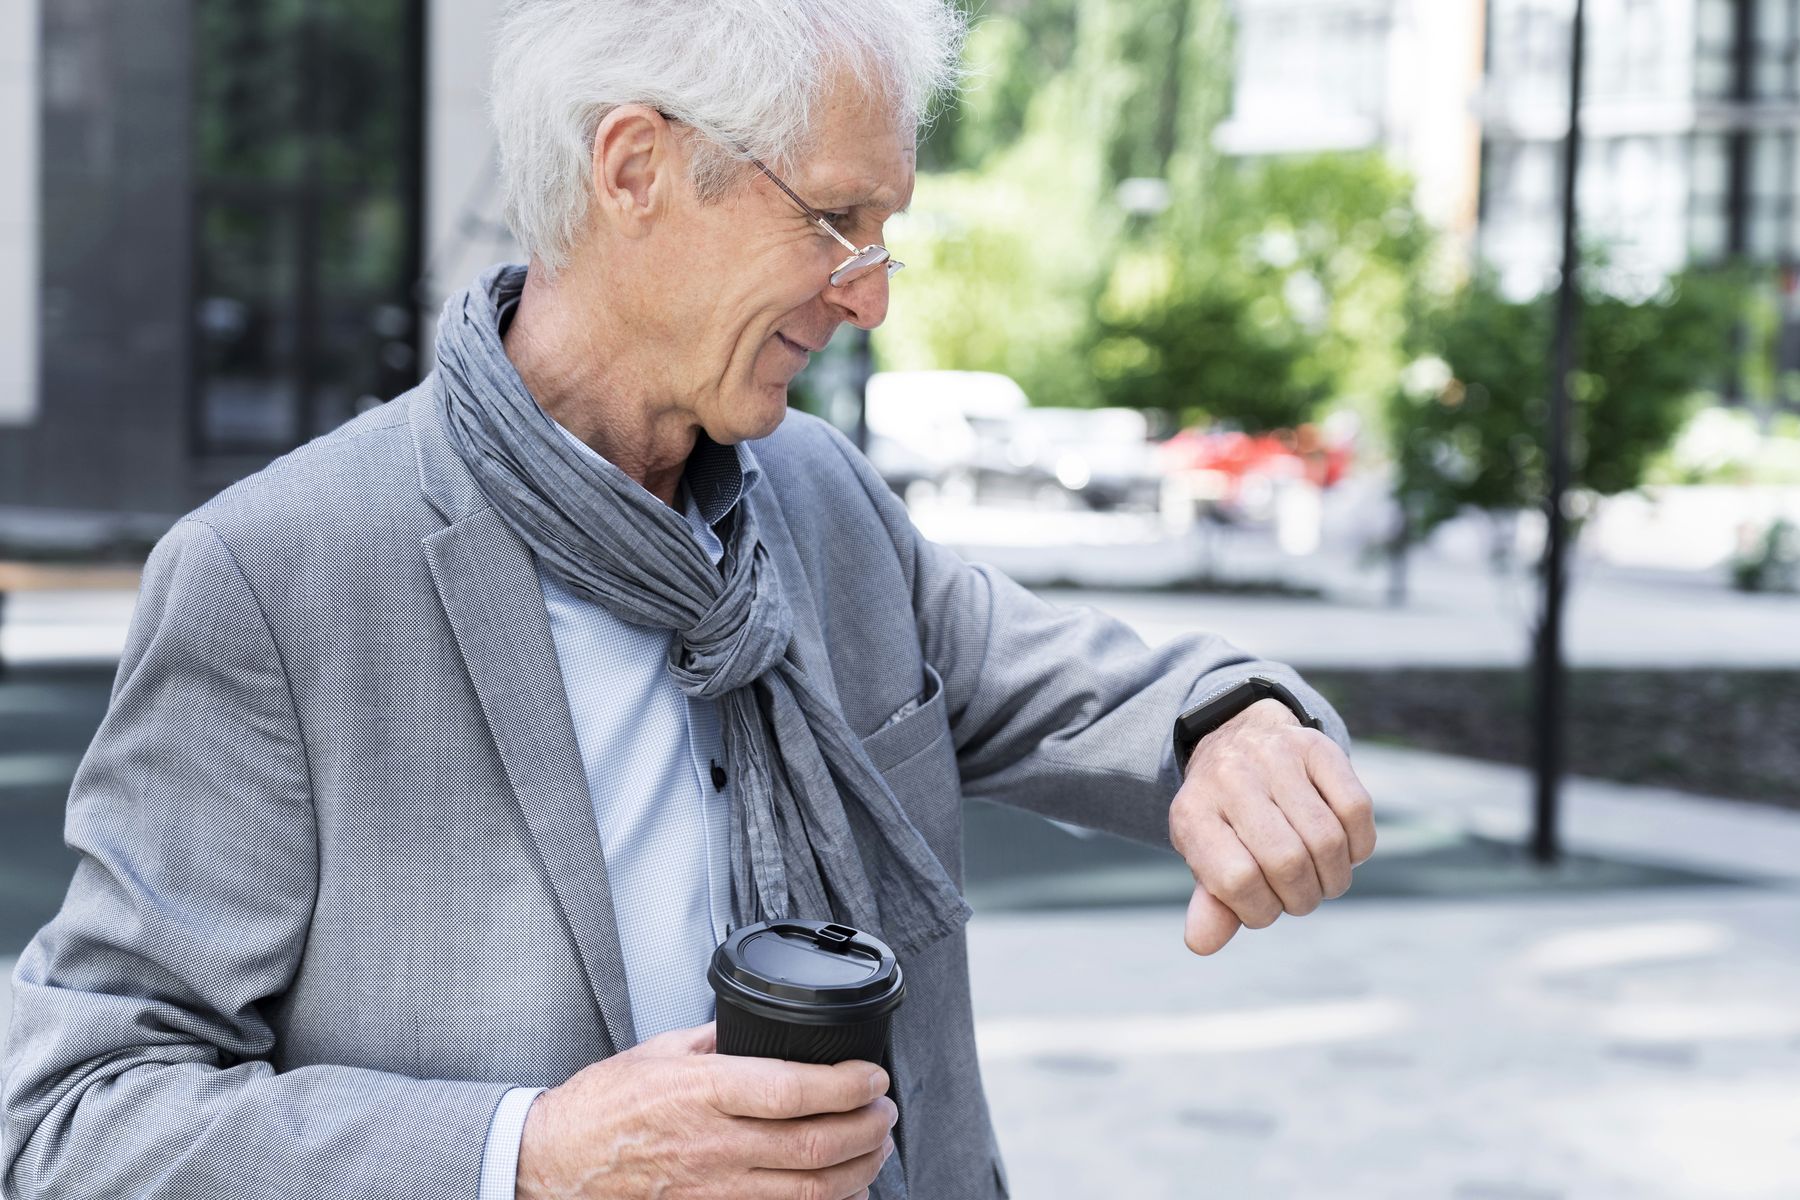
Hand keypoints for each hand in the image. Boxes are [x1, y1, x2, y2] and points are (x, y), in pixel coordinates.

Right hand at [516, 1021, 896, 1199]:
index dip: (847, 1084)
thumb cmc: (602, 1105)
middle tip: (886, 1110)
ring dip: (858, 1170)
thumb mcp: (660, 1049)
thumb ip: (717, 1038)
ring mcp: (715, 1188)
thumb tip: (759, 1027)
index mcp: (704, 1090)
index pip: (794, 1090)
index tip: (874, 1075)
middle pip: (815, 1145)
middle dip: (867, 1128)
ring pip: (809, 1190)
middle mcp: (715, 1143)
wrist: (555, 1161)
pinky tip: (843, 1189)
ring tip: (878, 1147)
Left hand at [1170, 697, 1375, 954]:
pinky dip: (1359, 846)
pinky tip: (1345, 851)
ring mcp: (1274, 756)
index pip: (1236, 881)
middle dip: (1302, 898)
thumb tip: (1201, 944)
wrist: (1239, 738)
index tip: (1263, 908)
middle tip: (1300, 898)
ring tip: (1323, 879)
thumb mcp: (1207, 857)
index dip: (1260, 911)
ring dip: (1334, 877)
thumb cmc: (1226, 818)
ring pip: (1326, 838)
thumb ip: (1211, 902)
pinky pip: (1356, 809)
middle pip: (1287, 861)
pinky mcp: (1317, 746)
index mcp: (1193, 812)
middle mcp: (1230, 777)